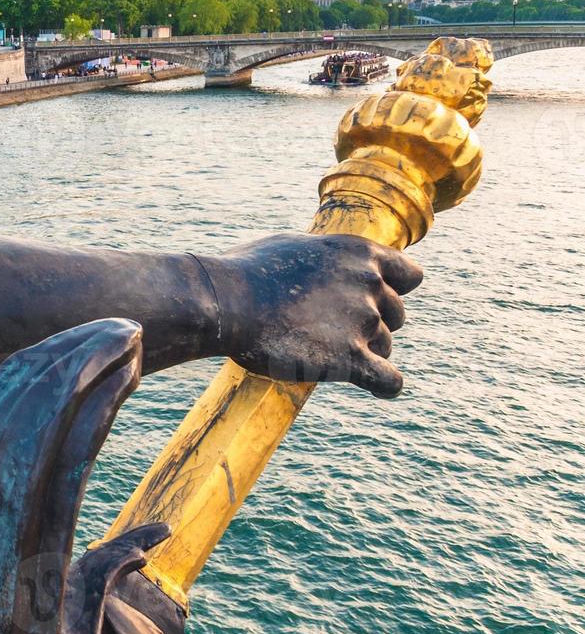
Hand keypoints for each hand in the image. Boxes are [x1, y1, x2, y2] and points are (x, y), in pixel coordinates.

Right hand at [203, 234, 423, 397]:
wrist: (224, 302)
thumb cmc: (246, 272)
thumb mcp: (292, 246)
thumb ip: (323, 258)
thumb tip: (326, 269)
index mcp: (358, 253)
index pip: (409, 276)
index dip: (392, 289)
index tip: (371, 299)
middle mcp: (368, 283)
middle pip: (396, 314)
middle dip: (372, 322)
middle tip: (332, 330)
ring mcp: (362, 321)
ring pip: (385, 346)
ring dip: (364, 351)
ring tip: (325, 353)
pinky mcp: (350, 358)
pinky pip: (389, 381)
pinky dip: (385, 386)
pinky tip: (374, 387)